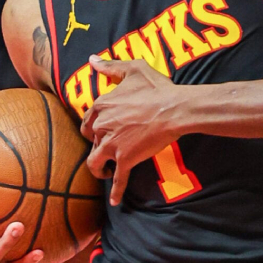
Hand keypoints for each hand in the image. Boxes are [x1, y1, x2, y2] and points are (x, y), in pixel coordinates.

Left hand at [81, 58, 183, 205]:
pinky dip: (116, 192)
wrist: (175, 109)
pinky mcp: (126, 159)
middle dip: (96, 145)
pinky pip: (118, 179)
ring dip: (99, 169)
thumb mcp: (133, 69)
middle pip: (91, 141)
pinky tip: (115, 202)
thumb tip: (92, 60)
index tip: (99, 130)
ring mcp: (113, 144)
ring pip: (95, 162)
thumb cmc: (157, 88)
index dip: (93, 126)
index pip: (87, 120)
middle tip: (106, 148)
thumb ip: (110, 66)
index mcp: (102, 106)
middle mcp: (102, 126)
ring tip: (106, 171)